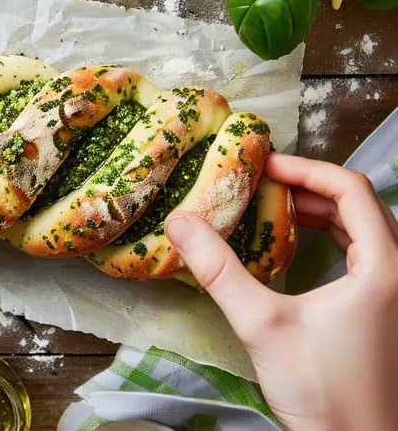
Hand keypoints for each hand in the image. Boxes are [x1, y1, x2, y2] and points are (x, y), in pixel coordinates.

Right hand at [165, 153, 397, 430]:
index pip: (351, 189)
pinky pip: (367, 255)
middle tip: (263, 183)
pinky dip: (333, 239)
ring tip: (275, 207)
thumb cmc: (321, 390)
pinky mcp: (388, 313)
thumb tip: (179, 222)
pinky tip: (298, 248)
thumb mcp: (261, 325)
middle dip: (309, 187)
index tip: (264, 165)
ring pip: (366, 229)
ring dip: (321, 212)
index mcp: (386, 267)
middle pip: (360, 204)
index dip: (305, 168)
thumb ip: (219, 270)